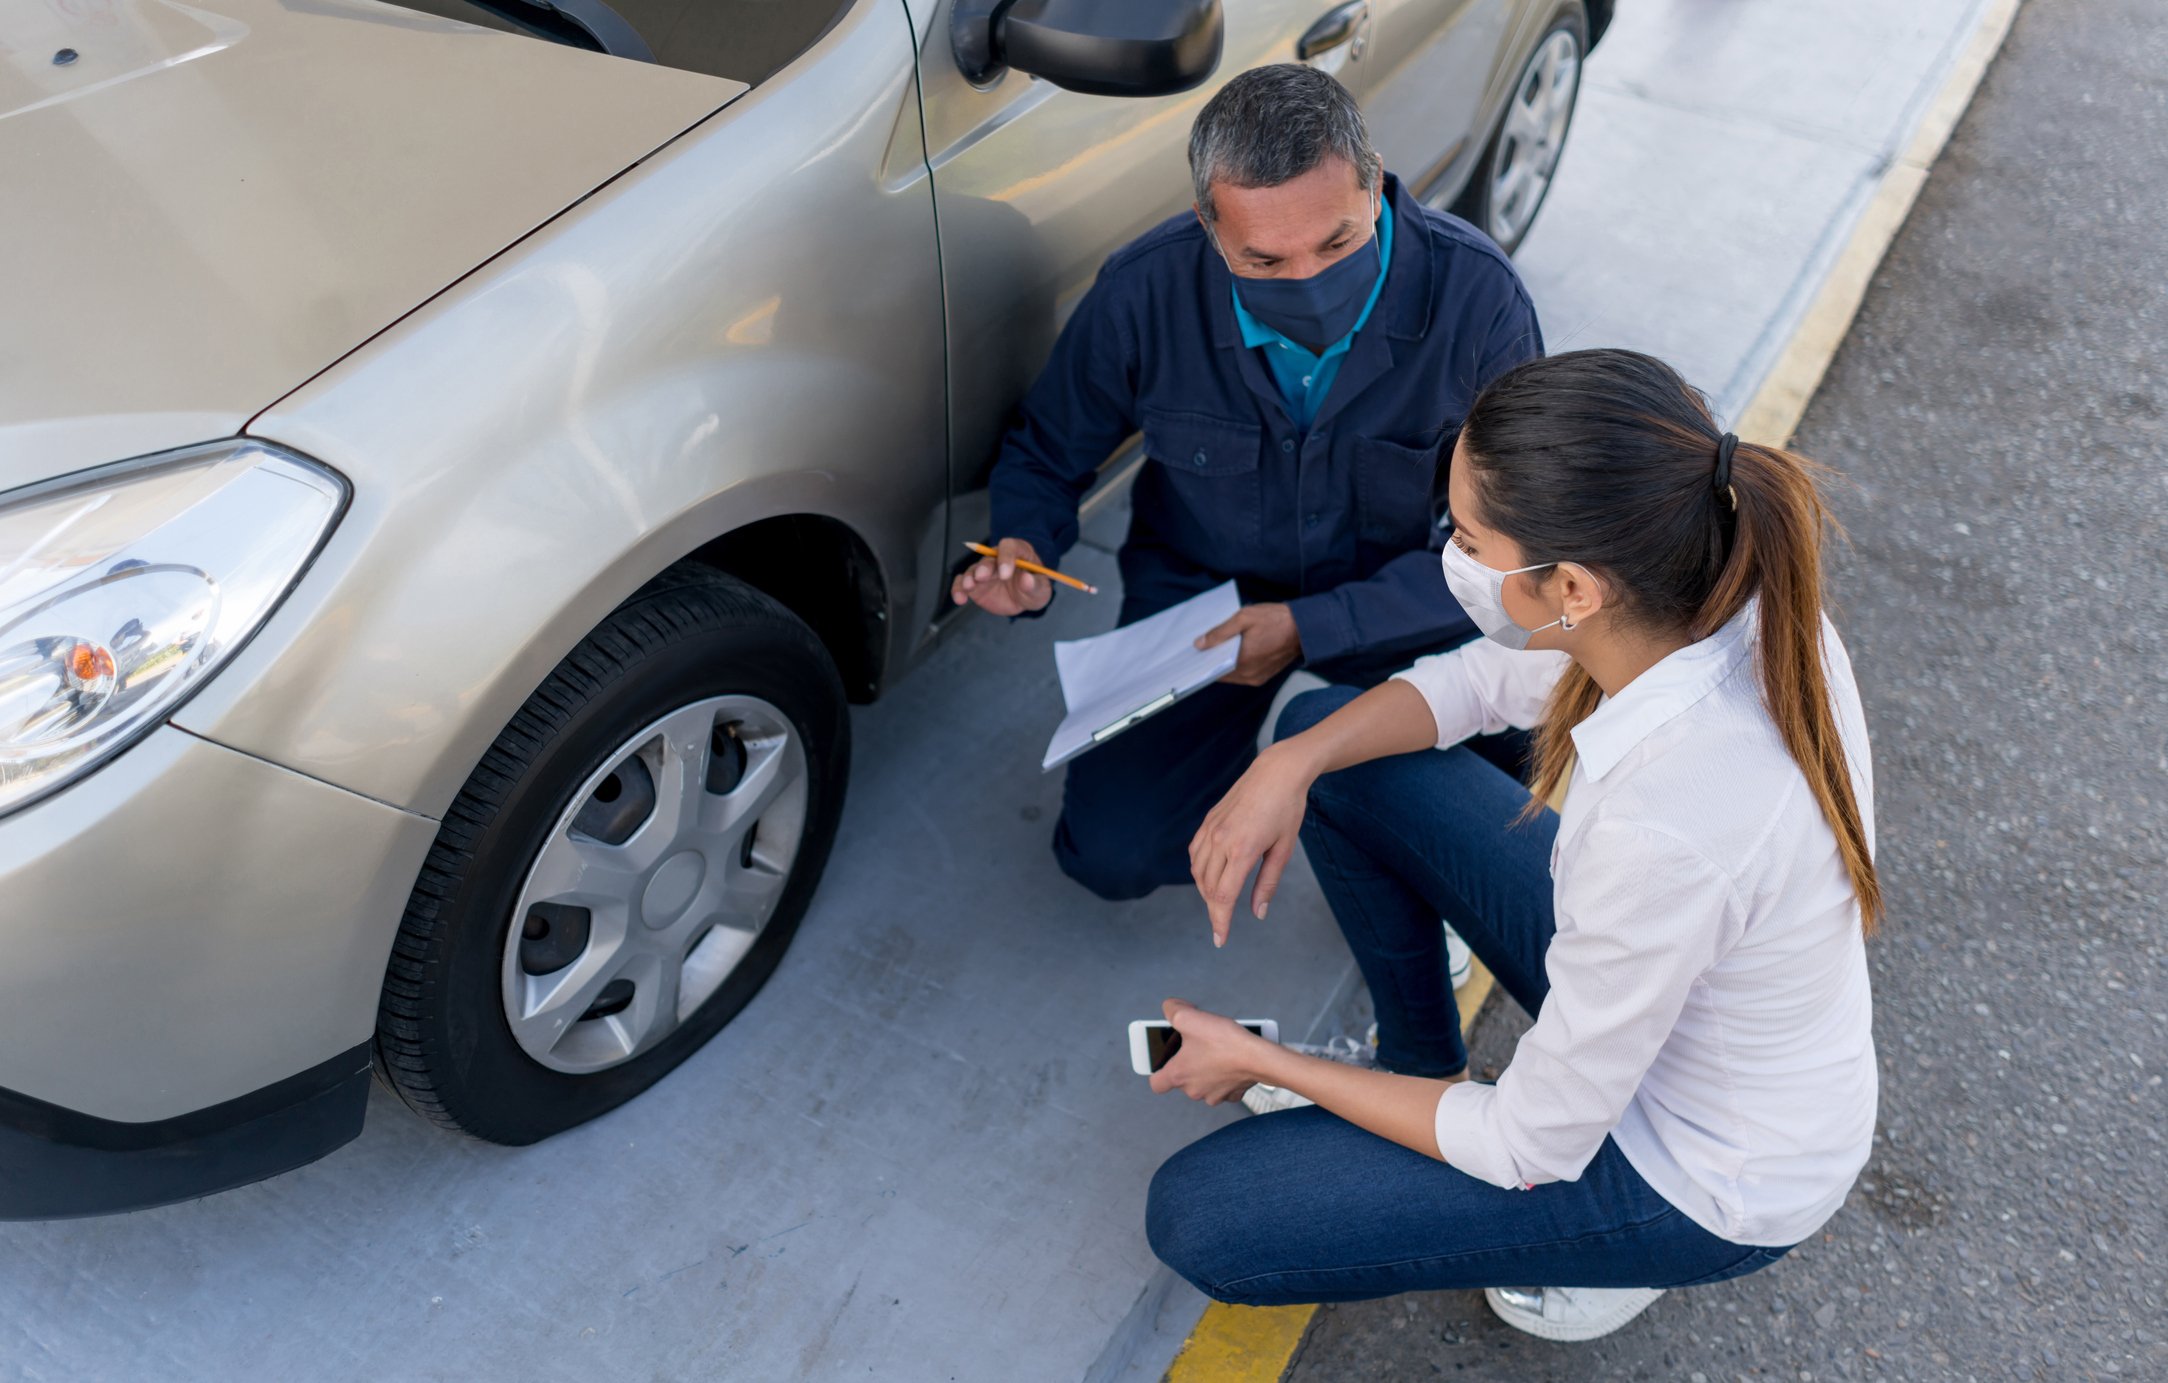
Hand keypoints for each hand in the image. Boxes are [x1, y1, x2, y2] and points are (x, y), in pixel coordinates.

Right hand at [950, 537, 1052, 615]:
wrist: (1024, 598)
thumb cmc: (1034, 587)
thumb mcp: (1042, 590)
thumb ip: (1036, 585)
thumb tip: (1026, 579)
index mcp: (1017, 552)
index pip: (1009, 546)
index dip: (1006, 557)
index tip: (1005, 573)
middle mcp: (998, 559)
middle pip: (988, 558)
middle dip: (985, 567)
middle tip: (982, 577)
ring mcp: (985, 571)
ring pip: (973, 570)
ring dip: (969, 577)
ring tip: (968, 587)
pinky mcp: (975, 585)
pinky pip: (962, 583)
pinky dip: (958, 589)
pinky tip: (960, 598)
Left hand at [1147, 998, 1277, 1104]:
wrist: (1259, 1057)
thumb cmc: (1224, 1042)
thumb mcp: (1190, 1017)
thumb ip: (1172, 1010)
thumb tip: (1170, 1008)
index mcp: (1179, 1075)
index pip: (1157, 1083)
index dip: (1158, 1070)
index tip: (1165, 1059)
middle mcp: (1194, 1090)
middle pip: (1183, 1079)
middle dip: (1188, 1062)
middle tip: (1197, 1043)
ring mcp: (1214, 1095)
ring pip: (1204, 1082)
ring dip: (1207, 1068)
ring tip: (1216, 1048)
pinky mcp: (1232, 1094)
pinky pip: (1224, 1085)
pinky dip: (1225, 1074)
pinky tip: (1230, 1059)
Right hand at [1188, 740, 1317, 945]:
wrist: (1276, 772)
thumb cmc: (1287, 809)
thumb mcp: (1283, 850)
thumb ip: (1268, 884)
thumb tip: (1258, 913)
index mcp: (1243, 850)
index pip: (1223, 896)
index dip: (1220, 921)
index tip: (1221, 939)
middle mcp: (1221, 840)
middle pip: (1208, 888)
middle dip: (1214, 911)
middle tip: (1223, 926)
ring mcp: (1211, 829)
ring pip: (1198, 872)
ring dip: (1205, 892)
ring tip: (1219, 903)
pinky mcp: (1208, 821)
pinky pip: (1195, 853)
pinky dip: (1199, 870)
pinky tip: (1210, 877)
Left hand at [1196, 603, 1300, 685]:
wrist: (1305, 628)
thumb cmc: (1275, 620)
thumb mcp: (1244, 618)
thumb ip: (1220, 632)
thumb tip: (1199, 644)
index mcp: (1242, 662)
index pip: (1212, 670)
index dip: (1202, 663)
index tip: (1192, 655)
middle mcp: (1249, 675)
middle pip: (1221, 673)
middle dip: (1213, 661)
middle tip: (1204, 647)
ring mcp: (1257, 678)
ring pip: (1232, 674)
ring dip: (1225, 663)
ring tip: (1219, 646)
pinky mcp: (1265, 676)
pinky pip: (1244, 673)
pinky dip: (1237, 664)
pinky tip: (1235, 650)